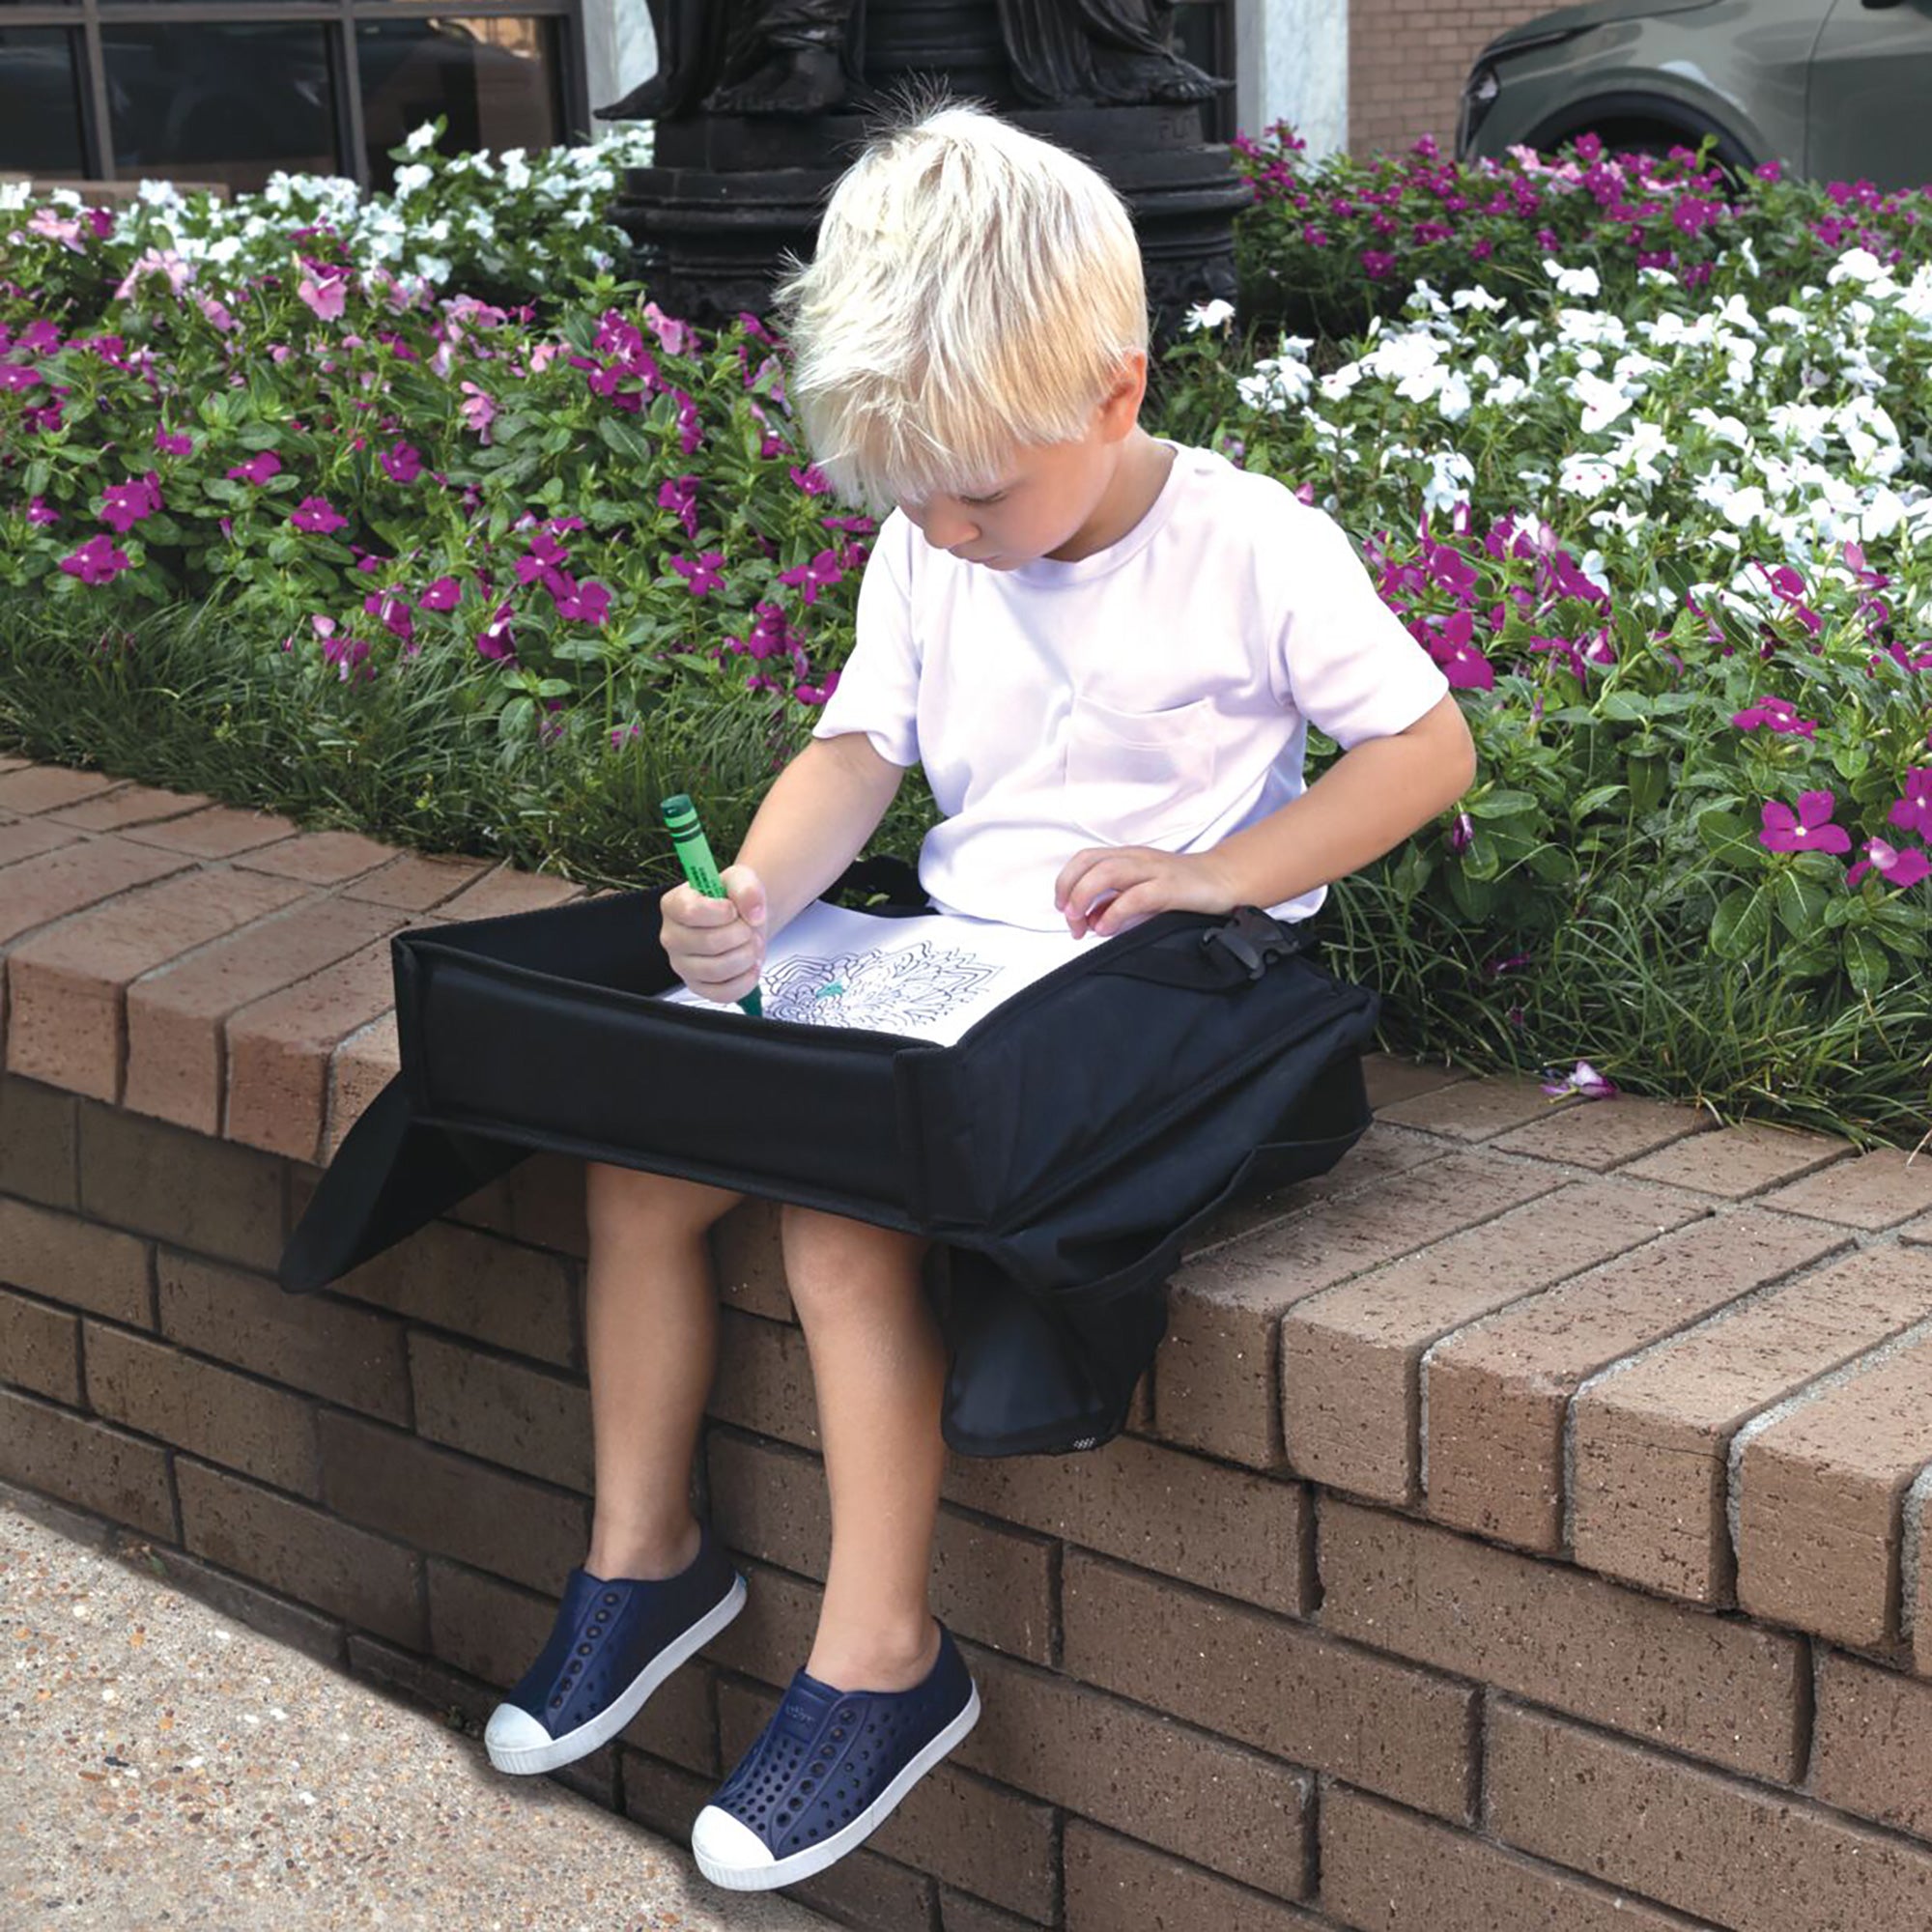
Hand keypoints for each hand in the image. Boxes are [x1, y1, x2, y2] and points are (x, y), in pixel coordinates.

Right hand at [662, 864, 766, 1002]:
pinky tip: (751, 966)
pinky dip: (745, 981)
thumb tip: (754, 913)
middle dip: (741, 935)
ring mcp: (682, 965)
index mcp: (673, 905)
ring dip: (746, 957)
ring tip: (752, 945)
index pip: (691, 912)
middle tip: (749, 928)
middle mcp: (671, 937)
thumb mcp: (741, 879)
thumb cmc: (733, 899)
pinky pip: (722, 993)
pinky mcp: (698, 987)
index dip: (721, 912)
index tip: (733, 909)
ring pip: (716, 970)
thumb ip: (747, 888)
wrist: (742, 920)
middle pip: (708, 942)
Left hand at [1053, 845, 1239, 940]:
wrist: (1223, 879)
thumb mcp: (1141, 892)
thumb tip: (1087, 919)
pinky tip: (1107, 928)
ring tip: (1079, 921)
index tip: (1062, 907)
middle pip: (1089, 862)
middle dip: (1069, 889)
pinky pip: (1136, 895)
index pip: (1085, 859)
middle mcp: (1136, 858)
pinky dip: (1115, 912)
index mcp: (1127, 857)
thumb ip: (1113, 902)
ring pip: (1107, 872)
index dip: (1066, 881)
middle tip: (1068, 916)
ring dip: (1084, 896)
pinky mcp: (1170, 887)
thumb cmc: (1182, 887)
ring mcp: (1153, 870)